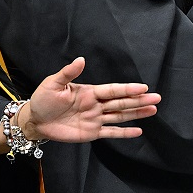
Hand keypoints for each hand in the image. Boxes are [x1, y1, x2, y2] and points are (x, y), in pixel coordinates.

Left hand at [22, 57, 158, 142]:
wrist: (35, 120)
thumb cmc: (43, 99)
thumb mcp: (53, 83)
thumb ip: (68, 73)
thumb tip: (81, 59)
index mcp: (89, 92)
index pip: (112, 90)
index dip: (128, 89)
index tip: (143, 87)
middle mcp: (96, 105)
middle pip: (121, 102)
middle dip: (139, 100)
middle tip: (157, 98)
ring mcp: (95, 119)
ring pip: (120, 116)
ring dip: (136, 113)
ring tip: (153, 110)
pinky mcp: (91, 133)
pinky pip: (110, 133)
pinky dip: (124, 133)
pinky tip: (138, 131)